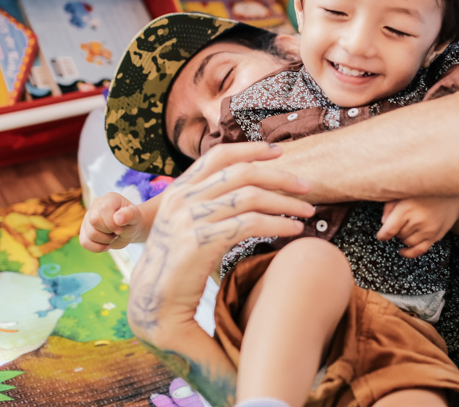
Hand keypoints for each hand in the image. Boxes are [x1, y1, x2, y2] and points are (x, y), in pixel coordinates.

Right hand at [80, 192, 146, 251]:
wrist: (129, 229)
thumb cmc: (132, 221)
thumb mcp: (136, 217)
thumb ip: (129, 215)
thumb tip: (117, 218)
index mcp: (109, 198)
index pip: (104, 209)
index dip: (112, 223)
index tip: (120, 229)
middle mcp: (95, 205)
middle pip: (94, 221)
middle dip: (108, 231)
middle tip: (117, 232)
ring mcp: (88, 218)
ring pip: (90, 234)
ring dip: (105, 240)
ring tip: (113, 236)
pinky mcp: (84, 230)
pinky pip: (84, 242)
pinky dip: (97, 247)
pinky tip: (106, 245)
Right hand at [127, 142, 314, 346]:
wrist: (150, 308)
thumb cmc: (175, 272)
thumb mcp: (187, 229)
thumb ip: (210, 208)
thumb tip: (242, 195)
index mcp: (178, 191)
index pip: (219, 157)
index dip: (251, 149)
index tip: (279, 151)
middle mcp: (181, 199)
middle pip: (242, 172)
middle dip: (280, 175)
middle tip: (307, 186)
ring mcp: (189, 218)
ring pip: (251, 196)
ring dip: (286, 202)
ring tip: (309, 212)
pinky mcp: (200, 241)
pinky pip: (250, 223)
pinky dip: (278, 224)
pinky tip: (294, 231)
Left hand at [376, 196, 458, 257]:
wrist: (451, 197)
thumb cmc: (424, 194)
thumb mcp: (403, 194)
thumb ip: (390, 207)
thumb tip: (383, 223)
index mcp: (406, 208)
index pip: (389, 230)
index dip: (382, 235)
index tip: (381, 235)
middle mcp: (417, 220)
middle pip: (398, 235)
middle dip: (395, 231)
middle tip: (399, 222)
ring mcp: (427, 230)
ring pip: (407, 243)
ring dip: (403, 238)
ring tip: (406, 227)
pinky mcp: (435, 236)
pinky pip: (419, 251)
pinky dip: (409, 253)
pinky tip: (402, 250)